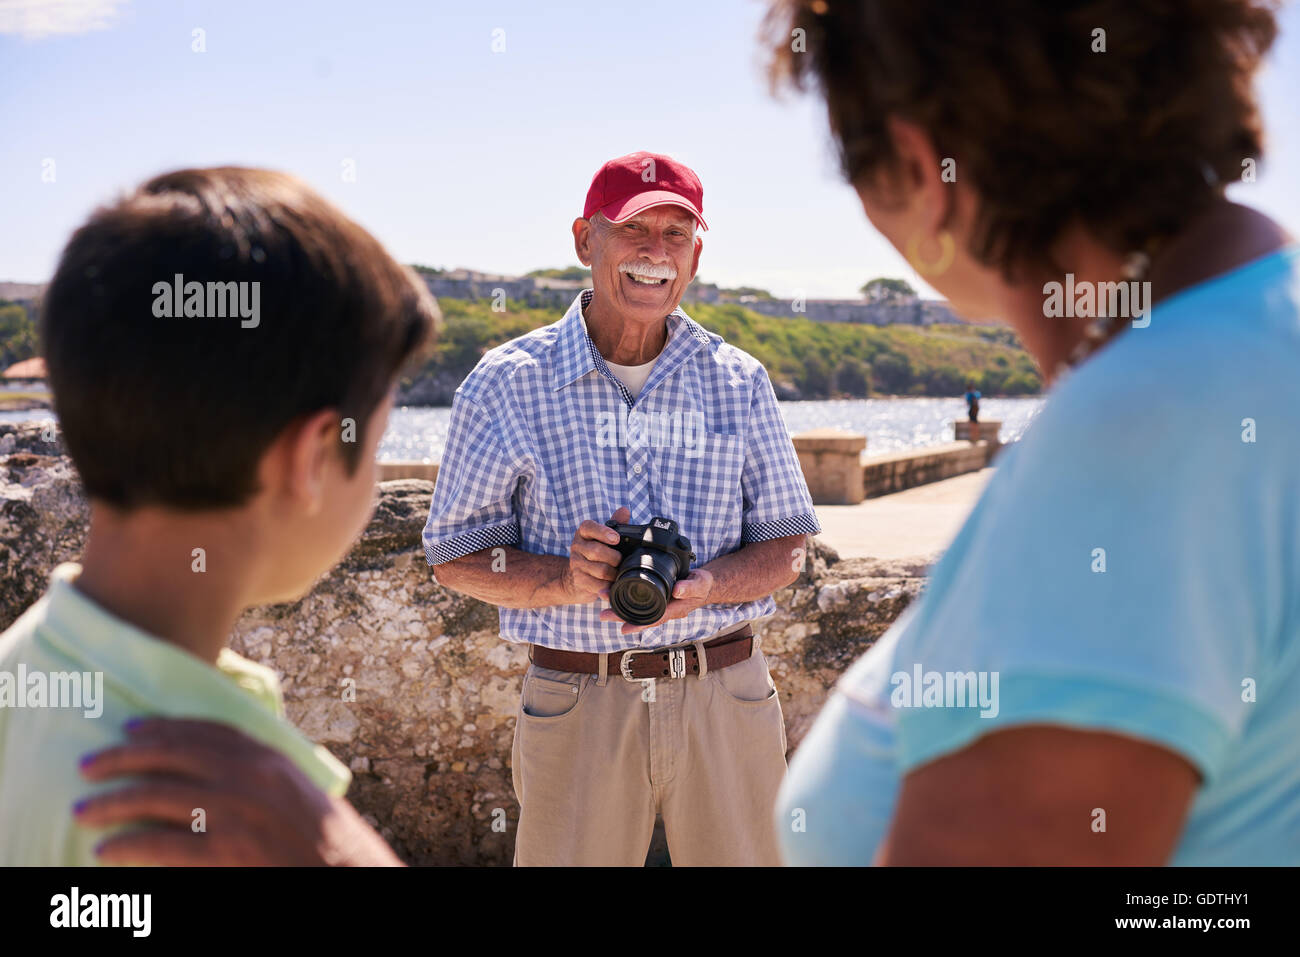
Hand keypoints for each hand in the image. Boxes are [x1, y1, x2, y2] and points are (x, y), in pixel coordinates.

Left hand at [73, 717, 402, 865]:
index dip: (162, 729)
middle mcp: (248, 775)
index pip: (204, 731)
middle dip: (124, 758)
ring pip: (158, 797)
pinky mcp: (227, 851)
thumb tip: (215, 768)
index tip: (129, 730)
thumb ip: (259, 772)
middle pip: (172, 756)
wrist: (347, 870)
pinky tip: (106, 849)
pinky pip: (164, 845)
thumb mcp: (295, 788)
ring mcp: (236, 812)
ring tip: (85, 810)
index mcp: (266, 757)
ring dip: (114, 801)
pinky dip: (129, 845)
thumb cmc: (326, 837)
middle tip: (88, 766)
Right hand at [562, 505, 628, 603]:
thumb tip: (625, 510)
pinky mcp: (579, 581)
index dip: (603, 532)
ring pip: (600, 570)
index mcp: (583, 533)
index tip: (616, 538)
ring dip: (614, 573)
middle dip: (614, 557)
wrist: (577, 577)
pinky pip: (597, 585)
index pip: (589, 527)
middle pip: (596, 551)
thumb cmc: (596, 553)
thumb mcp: (605, 537)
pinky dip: (608, 586)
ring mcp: (577, 565)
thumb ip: (615, 524)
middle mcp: (577, 547)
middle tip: (621, 560)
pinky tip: (612, 586)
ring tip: (619, 573)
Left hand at [600, 566, 714, 634]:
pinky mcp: (655, 598)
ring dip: (620, 608)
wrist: (704, 584)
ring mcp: (659, 605)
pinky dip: (626, 600)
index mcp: (674, 610)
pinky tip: (614, 595)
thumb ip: (690, 587)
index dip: (639, 624)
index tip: (623, 628)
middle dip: (621, 616)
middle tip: (603, 615)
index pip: (654, 619)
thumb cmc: (702, 584)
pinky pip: (639, 602)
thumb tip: (677, 590)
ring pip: (637, 610)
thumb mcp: (700, 583)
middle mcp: (664, 610)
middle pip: (640, 617)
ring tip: (603, 603)